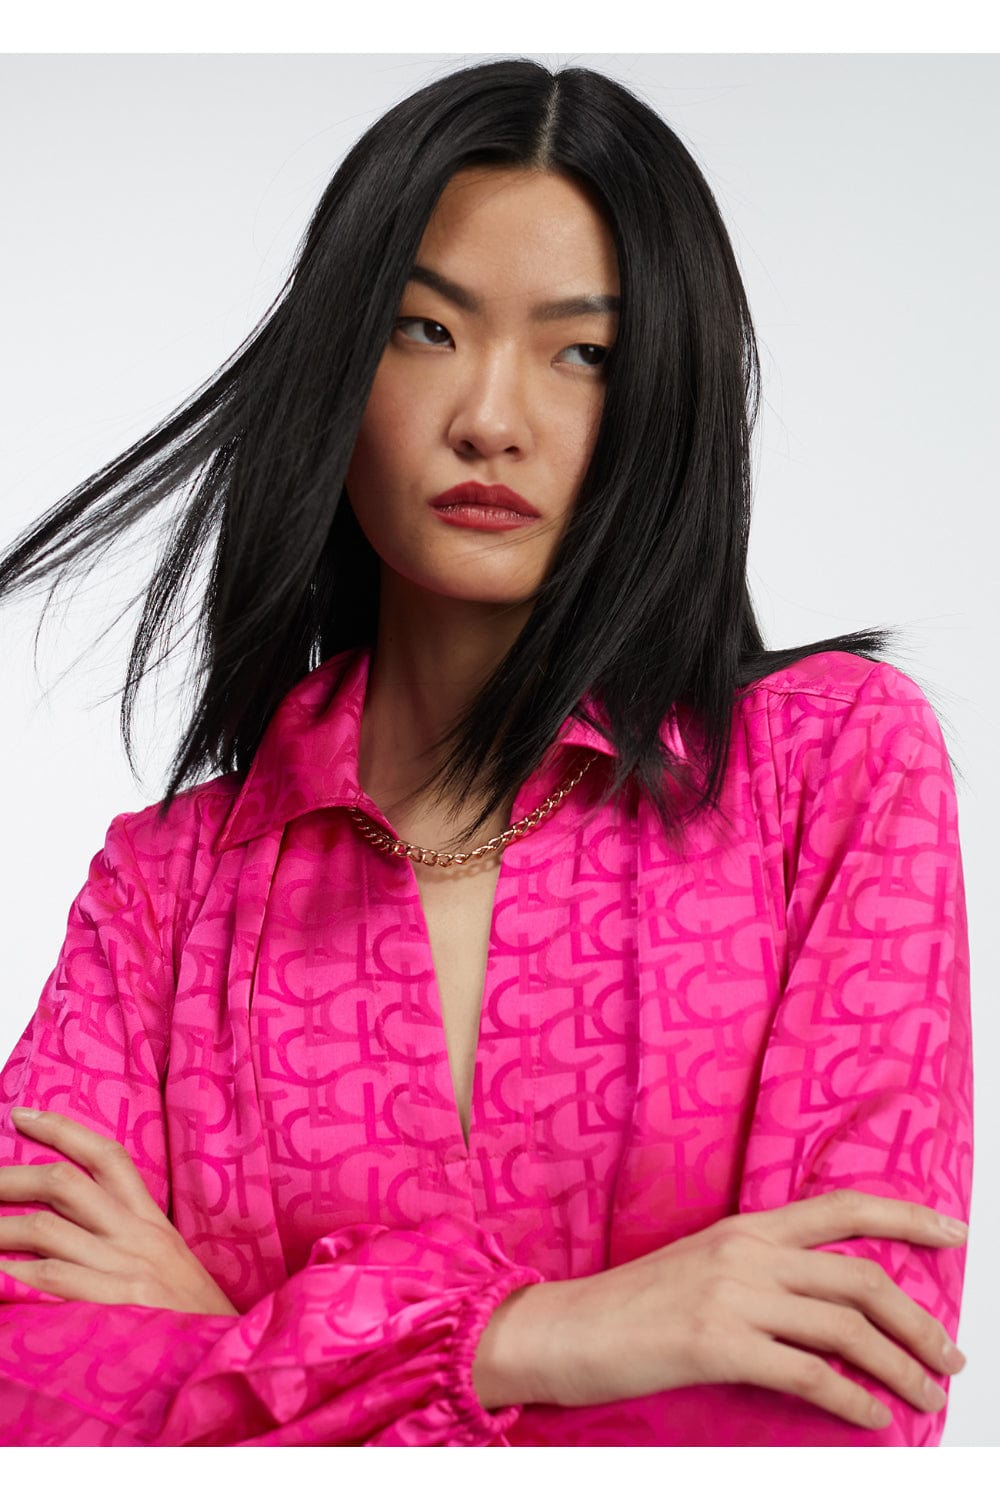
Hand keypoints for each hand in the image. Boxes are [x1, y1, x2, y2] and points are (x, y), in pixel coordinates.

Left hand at [0, 1108, 237, 1315]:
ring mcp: (125, 1268)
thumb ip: (128, 1236)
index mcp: (149, 1219)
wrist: (229, 1350)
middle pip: (64, 1184)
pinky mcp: (118, 1305)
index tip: (22, 1114)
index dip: (62, 1130)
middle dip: (11, 1177)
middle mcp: (136, 1235)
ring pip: (46, 1229)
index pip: (106, 1157)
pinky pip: (52, 1281)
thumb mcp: (167, 1259)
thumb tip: (73, 1222)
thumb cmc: (191, 1313)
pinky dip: (13, 1275)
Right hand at [503, 1190, 967, 1429]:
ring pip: (846, 1327)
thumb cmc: (631, 1307)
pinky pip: (808, 1373)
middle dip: (919, 1322)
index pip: (843, 1208)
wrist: (563, 1329)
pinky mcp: (717, 1342)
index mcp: (747, 1227)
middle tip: (950, 1359)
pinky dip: (852, 1401)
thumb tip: (829, 1305)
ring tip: (925, 1398)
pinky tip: (871, 1420)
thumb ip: (762, 1272)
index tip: (953, 1232)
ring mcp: (732, 1294)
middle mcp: (747, 1250)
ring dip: (900, 1368)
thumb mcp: (703, 1267)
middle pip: (861, 1278)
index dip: (907, 1217)